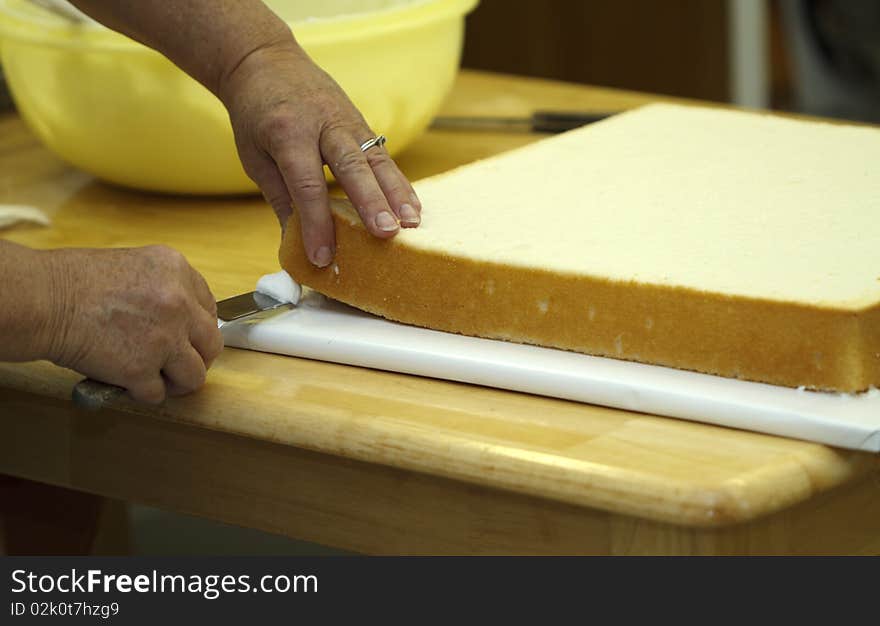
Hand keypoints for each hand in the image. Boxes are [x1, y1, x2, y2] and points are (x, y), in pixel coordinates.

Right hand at [41, 245, 223, 403]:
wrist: (42, 299)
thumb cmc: (73, 282)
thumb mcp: (134, 267)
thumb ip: (164, 290)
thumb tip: (181, 321)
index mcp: (177, 271)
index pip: (209, 309)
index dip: (197, 328)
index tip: (186, 338)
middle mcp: (179, 303)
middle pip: (211, 344)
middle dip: (195, 358)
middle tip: (176, 364)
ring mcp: (164, 338)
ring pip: (194, 375)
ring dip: (176, 381)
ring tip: (157, 379)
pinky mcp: (142, 369)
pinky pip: (157, 393)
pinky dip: (142, 393)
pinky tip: (127, 383)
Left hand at [219, 40, 421, 266]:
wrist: (265, 60)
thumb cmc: (256, 114)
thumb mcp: (255, 156)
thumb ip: (280, 198)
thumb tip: (296, 245)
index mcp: (286, 133)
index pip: (306, 184)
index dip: (315, 223)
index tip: (323, 257)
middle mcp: (322, 123)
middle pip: (351, 166)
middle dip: (370, 202)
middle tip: (385, 233)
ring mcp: (347, 120)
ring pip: (377, 158)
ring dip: (396, 193)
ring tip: (411, 223)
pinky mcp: (362, 122)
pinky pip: (383, 155)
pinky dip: (399, 183)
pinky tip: (412, 208)